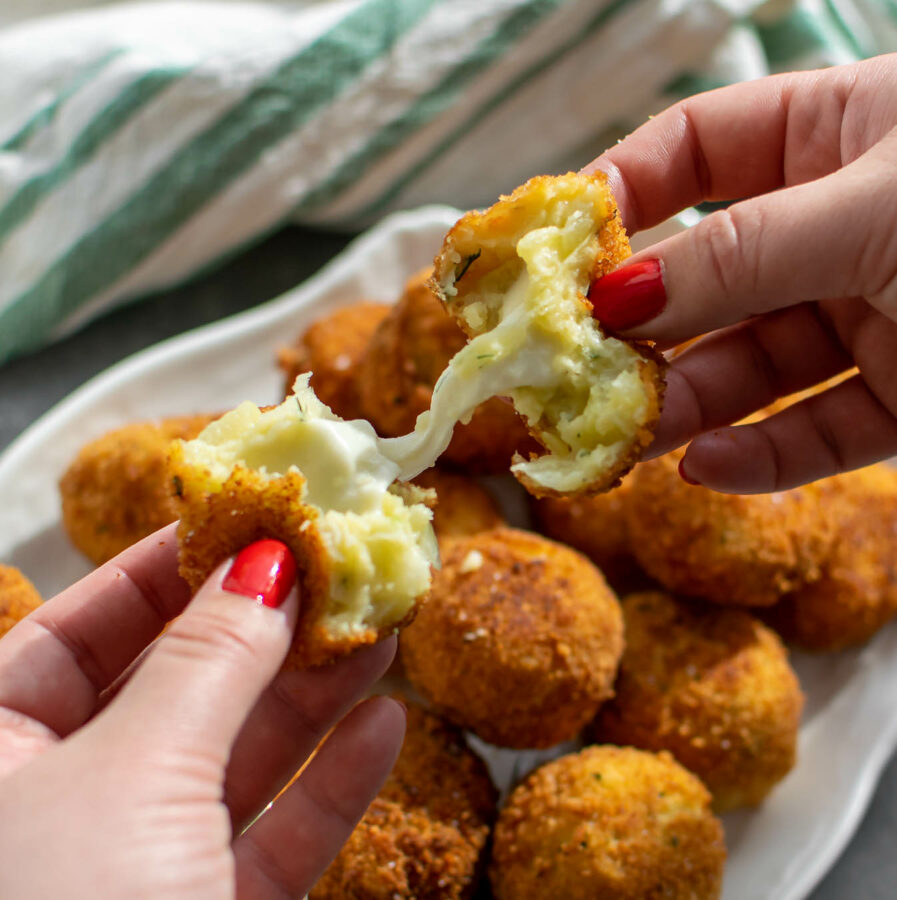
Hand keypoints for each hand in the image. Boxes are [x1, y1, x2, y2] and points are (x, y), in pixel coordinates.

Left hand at [0, 524, 402, 897]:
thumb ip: (208, 665)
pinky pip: (272, 840)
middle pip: (172, 691)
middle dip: (261, 631)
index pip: (74, 636)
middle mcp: (62, 808)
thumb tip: (266, 564)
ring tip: (379, 632)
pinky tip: (382, 727)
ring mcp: (137, 868)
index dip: (159, 572)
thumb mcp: (134, 774)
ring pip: (234, 761)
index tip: (240, 525)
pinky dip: (330, 787)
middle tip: (330, 573)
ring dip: (314, 698)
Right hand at [585, 53, 896, 492]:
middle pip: (706, 276)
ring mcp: (870, 317)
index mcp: (839, 136)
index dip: (619, 193)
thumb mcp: (880, 210)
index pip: (696, 150)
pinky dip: (761, 456)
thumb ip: (743, 251)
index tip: (557, 254)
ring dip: (686, 404)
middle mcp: (841, 227)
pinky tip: (708, 468)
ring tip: (627, 438)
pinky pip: (813, 431)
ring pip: (749, 365)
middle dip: (641, 327)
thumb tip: (619, 289)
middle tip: (574, 373)